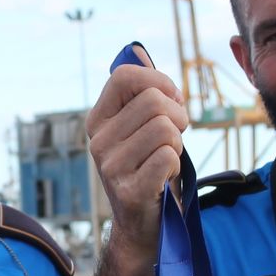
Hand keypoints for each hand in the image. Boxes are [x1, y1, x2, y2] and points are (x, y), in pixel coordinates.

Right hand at [85, 45, 188, 260]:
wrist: (145, 225)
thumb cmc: (150, 169)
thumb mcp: (142, 128)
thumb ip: (141, 91)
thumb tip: (137, 50)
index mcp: (98, 120)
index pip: (125, 76)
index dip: (159, 82)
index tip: (172, 101)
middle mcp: (97, 141)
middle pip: (153, 102)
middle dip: (177, 116)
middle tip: (176, 136)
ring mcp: (110, 167)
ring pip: (164, 129)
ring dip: (177, 144)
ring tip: (167, 159)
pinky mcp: (128, 190)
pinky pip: (167, 157)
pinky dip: (175, 165)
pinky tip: (164, 178)